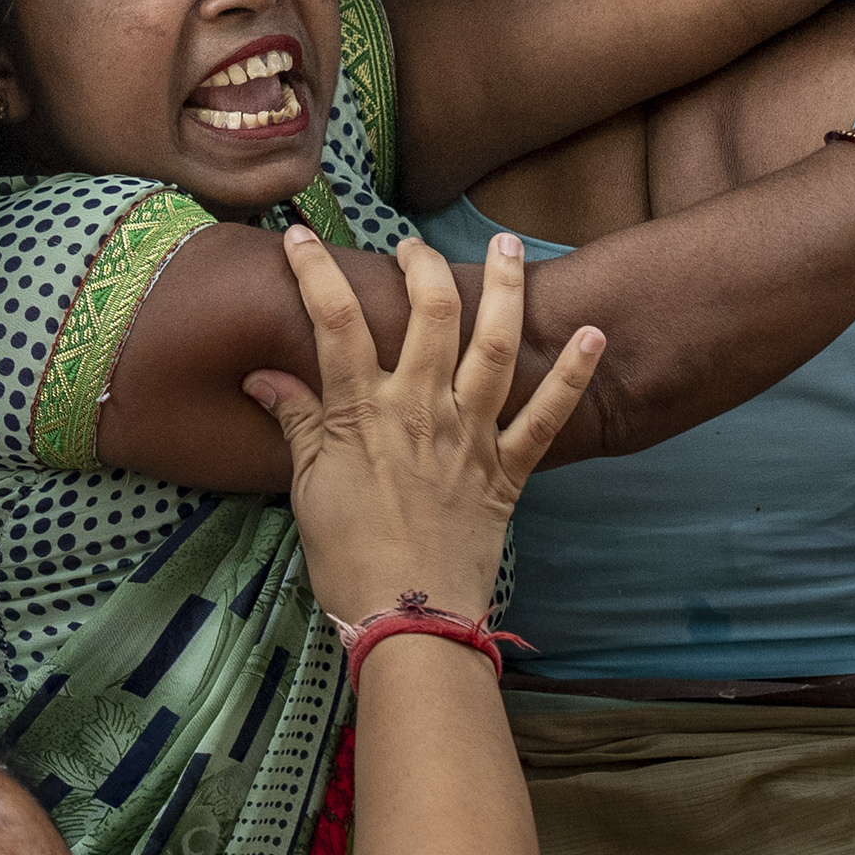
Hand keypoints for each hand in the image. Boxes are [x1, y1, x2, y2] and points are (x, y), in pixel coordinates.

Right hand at [249, 226, 600, 629]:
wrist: (407, 617)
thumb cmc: (348, 556)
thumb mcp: (307, 487)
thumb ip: (295, 423)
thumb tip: (261, 376)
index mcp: (363, 412)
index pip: (333, 320)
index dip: (315, 270)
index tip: (298, 238)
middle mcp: (421, 409)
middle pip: (430, 313)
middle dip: (422, 265)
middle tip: (413, 246)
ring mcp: (470, 435)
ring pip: (495, 345)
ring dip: (506, 290)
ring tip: (509, 246)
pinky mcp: (507, 469)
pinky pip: (549, 417)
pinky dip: (573, 375)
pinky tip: (593, 334)